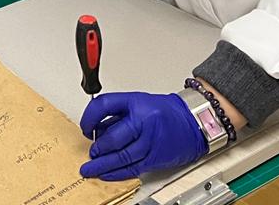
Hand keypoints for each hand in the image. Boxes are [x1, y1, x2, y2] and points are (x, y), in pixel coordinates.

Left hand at [79, 92, 207, 180]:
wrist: (193, 122)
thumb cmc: (165, 111)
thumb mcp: (137, 103)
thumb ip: (116, 115)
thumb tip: (96, 130)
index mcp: (136, 103)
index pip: (104, 106)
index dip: (89, 117)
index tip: (85, 127)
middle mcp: (144, 122)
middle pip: (114, 138)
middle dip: (98, 148)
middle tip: (91, 152)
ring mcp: (151, 142)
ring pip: (122, 157)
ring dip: (103, 165)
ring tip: (91, 168)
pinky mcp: (156, 158)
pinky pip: (133, 168)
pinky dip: (117, 173)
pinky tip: (106, 174)